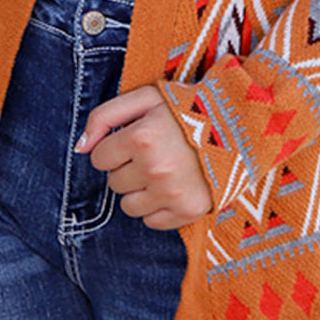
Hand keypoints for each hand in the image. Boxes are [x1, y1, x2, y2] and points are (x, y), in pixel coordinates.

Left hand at [77, 85, 212, 230]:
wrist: (240, 125)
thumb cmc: (187, 108)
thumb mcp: (145, 98)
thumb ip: (104, 116)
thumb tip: (80, 148)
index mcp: (141, 137)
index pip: (99, 158)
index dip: (115, 148)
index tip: (135, 140)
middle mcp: (155, 168)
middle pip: (113, 183)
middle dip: (127, 168)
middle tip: (154, 153)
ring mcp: (172, 193)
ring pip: (128, 206)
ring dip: (140, 191)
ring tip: (163, 171)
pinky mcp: (188, 211)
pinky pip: (151, 222)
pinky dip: (158, 208)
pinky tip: (173, 187)